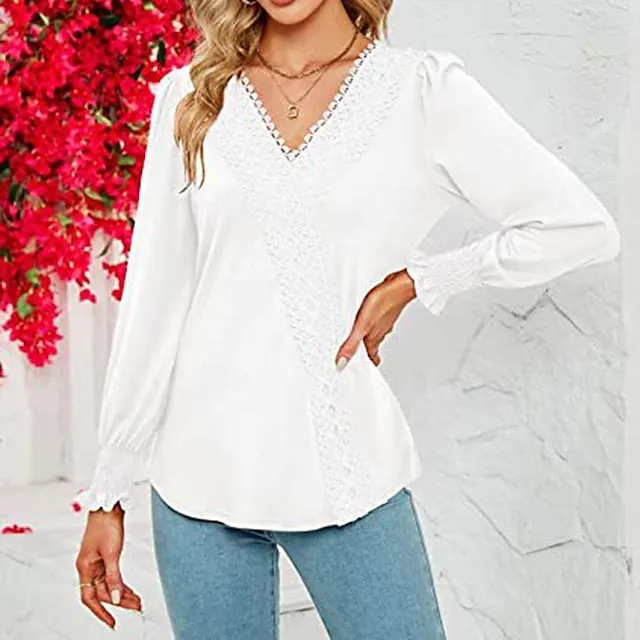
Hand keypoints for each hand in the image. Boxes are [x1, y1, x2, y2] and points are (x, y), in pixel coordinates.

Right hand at [75, 502, 141, 629]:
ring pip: (108, 584)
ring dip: (122, 593)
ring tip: (136, 601)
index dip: (100, 612)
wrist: (109, 506)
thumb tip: (116, 597)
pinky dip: (121, 583)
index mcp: (84, 567)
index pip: (90, 598)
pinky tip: (130, 590)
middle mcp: (88, 566)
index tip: (112, 622)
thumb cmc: (105, 524)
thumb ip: (114, 577)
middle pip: (102, 592)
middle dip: (118, 601)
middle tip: (135, 608)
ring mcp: (97, 562)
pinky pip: (112, 575)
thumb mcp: (112, 553)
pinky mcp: (105, 556)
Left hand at [335, 269, 415, 368]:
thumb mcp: (361, 326)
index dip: (366, 364)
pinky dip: (372, 325)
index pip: (371, 357)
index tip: (360, 370)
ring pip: (376, 335)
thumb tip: (341, 362)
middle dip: (366, 353)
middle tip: (359, 357)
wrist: (400, 286)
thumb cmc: (383, 303)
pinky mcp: (385, 310)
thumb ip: (351, 345)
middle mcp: (380, 332)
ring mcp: (384, 321)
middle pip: (373, 347)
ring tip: (361, 341)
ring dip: (368, 340)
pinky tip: (369, 319)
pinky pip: (378, 322)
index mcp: (373, 338)